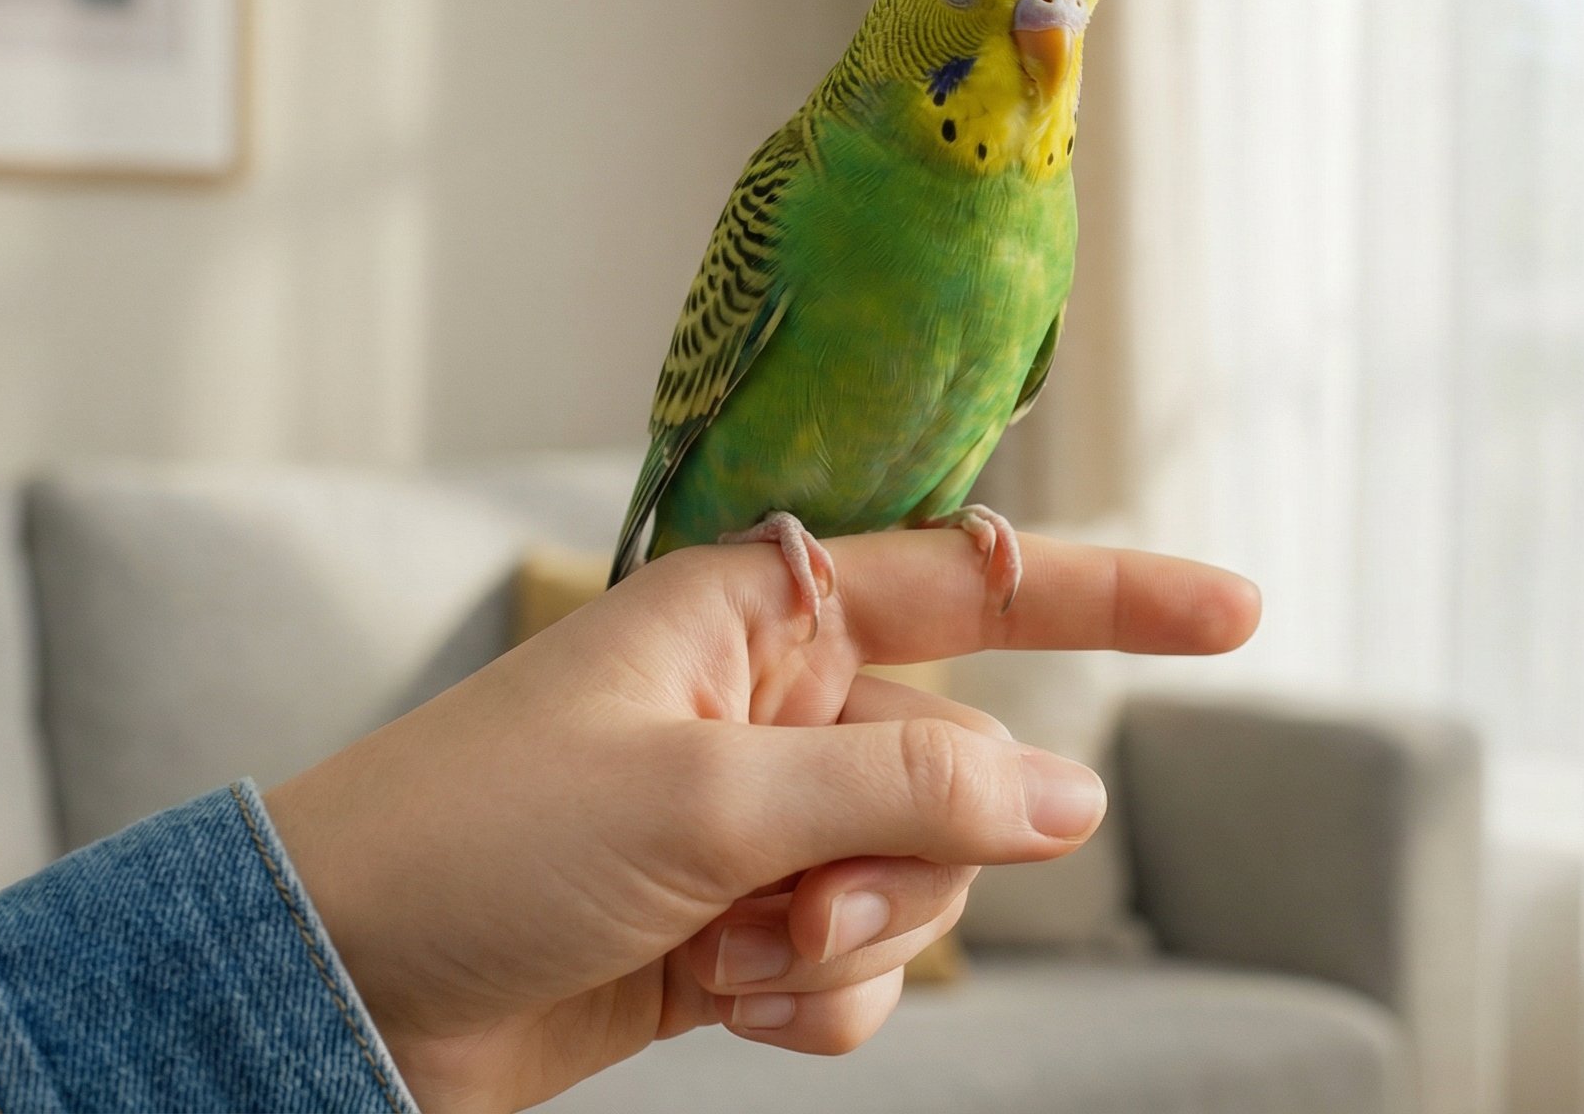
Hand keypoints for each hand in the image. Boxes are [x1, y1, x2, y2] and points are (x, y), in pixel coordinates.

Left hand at [262, 531, 1259, 1112]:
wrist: (338, 986)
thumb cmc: (483, 840)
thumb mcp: (704, 798)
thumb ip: (904, 790)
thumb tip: (1073, 801)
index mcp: (760, 611)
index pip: (972, 580)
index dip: (1114, 591)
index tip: (1245, 610)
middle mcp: (775, 705)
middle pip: (960, 770)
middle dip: (912, 859)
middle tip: (799, 908)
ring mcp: (762, 822)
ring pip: (922, 881)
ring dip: (855, 943)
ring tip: (738, 961)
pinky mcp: (741, 929)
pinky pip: (861, 967)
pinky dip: (817, 1001)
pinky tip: (727, 1003)